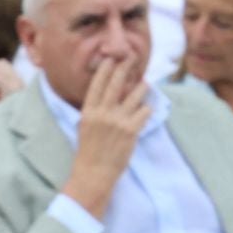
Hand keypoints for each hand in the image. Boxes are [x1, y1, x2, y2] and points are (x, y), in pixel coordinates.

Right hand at [61, 58, 150, 217]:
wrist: (93, 174)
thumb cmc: (89, 152)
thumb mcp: (85, 128)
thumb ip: (95, 111)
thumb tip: (108, 95)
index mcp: (88, 113)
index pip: (97, 85)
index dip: (105, 70)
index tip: (111, 58)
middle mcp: (102, 114)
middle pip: (116, 84)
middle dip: (124, 68)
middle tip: (132, 58)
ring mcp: (117, 121)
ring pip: (135, 95)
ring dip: (142, 88)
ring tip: (145, 83)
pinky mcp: (131, 130)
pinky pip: (145, 111)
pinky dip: (147, 110)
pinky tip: (146, 111)